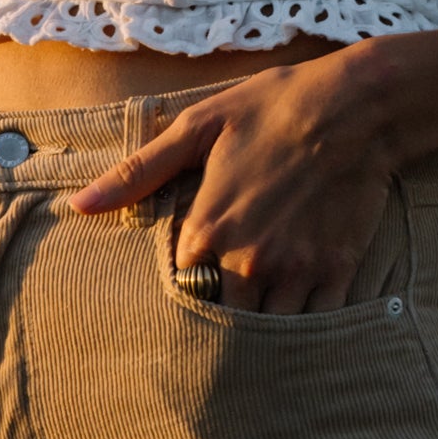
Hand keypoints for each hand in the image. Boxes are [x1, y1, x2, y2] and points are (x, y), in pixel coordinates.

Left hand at [69, 30, 437, 312]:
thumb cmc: (273, 107)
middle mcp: (250, 259)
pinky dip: (305, 332)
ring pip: (268, 331)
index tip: (188, 290)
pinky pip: (316, 325)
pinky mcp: (336, 270)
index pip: (181, 290)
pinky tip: (298, 326)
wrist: (357, 105)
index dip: (184, 291)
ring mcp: (296, 269)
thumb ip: (139, 173)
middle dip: (221, 324)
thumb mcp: (198, 127)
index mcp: (208, 229)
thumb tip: (80, 205)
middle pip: (223, 322)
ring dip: (260, 333)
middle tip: (217, 326)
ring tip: (256, 333)